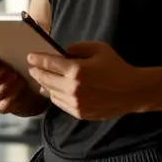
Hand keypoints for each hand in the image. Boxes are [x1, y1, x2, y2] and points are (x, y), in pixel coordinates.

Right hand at [0, 57, 47, 116]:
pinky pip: (5, 103)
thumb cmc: (11, 69)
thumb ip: (1, 51)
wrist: (22, 88)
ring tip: (16, 75)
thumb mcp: (5, 59)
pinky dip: (14, 93)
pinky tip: (21, 85)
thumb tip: (7, 38)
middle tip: (7, 69)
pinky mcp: (0, 108)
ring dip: (7, 84)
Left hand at [27, 42, 150, 119]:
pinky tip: (53, 90)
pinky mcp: (79, 113)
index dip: (37, 59)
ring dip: (44, 85)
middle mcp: (72, 88)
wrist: (131, 91)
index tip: (30, 56)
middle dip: (37, 72)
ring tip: (41, 79)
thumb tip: (61, 53)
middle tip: (32, 67)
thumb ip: (77, 48)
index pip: (49, 64)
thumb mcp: (98, 49)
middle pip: (46, 79)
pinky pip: (60, 104)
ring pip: (51, 93)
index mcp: (76, 70)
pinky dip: (54, 96)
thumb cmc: (116, 67)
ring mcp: (75, 103)